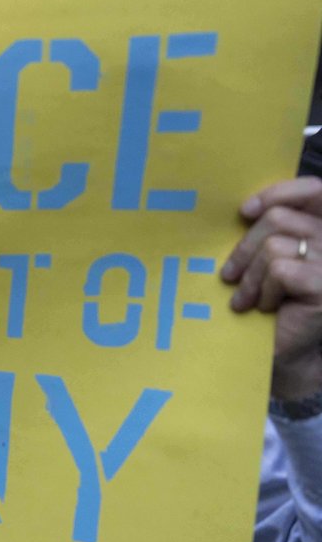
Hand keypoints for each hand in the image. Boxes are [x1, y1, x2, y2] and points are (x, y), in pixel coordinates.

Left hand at [220, 177, 321, 398]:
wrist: (285, 351)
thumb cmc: (273, 302)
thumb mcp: (269, 258)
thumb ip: (270, 229)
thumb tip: (246, 207)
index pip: (314, 190)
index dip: (279, 193)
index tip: (246, 211)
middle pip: (278, 219)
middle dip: (245, 248)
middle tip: (229, 276)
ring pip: (274, 246)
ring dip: (251, 276)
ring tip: (249, 298)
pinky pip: (281, 271)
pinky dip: (264, 291)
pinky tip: (268, 308)